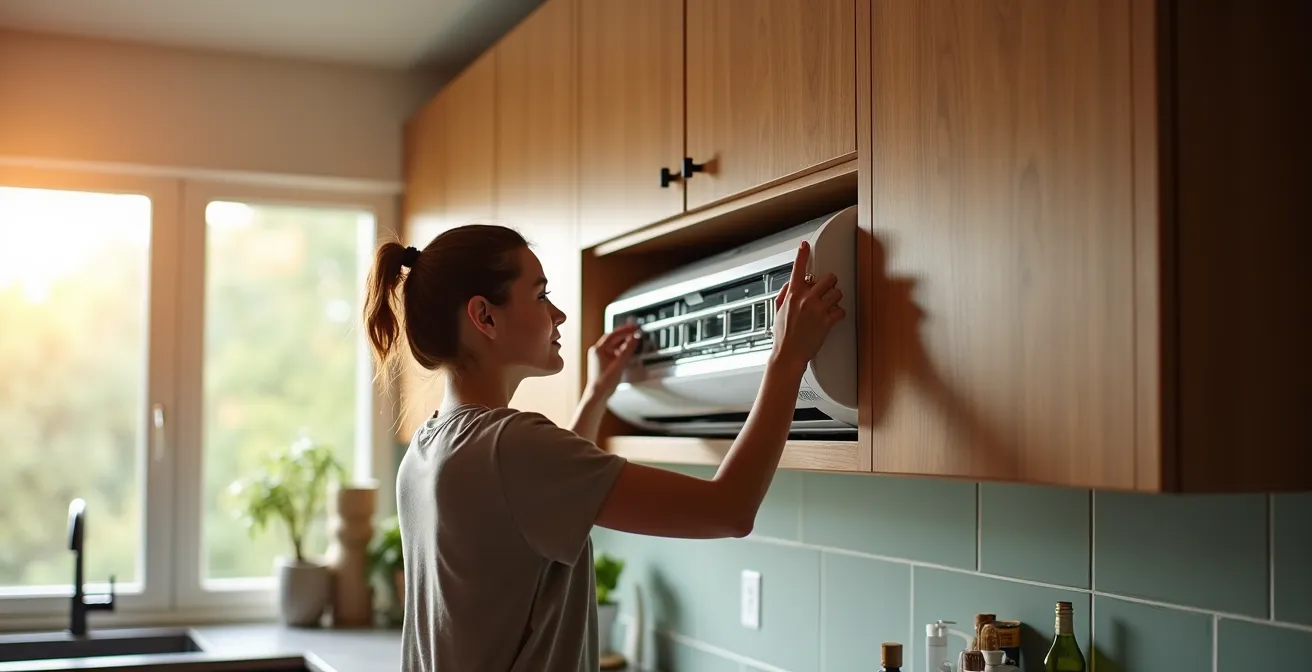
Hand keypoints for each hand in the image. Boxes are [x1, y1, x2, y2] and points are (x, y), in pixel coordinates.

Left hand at [584, 322, 642, 399]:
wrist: (598, 396)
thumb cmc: (604, 383)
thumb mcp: (619, 364)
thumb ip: (628, 350)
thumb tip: (634, 339)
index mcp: (598, 349)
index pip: (613, 334)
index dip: (625, 329)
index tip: (634, 327)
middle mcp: (597, 352)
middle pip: (613, 339)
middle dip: (626, 334)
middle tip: (636, 331)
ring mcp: (600, 357)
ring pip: (614, 345)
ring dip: (625, 342)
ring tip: (634, 339)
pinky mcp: (603, 363)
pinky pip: (614, 352)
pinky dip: (622, 350)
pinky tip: (629, 351)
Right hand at [770, 240, 844, 370]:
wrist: (788, 355)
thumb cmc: (783, 335)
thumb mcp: (778, 311)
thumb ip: (785, 294)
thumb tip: (792, 282)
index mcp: (792, 295)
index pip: (797, 269)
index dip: (801, 255)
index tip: (804, 245)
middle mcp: (806, 299)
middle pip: (828, 278)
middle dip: (830, 283)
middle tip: (827, 289)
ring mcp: (817, 310)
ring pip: (838, 293)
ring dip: (836, 298)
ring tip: (829, 306)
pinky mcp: (827, 321)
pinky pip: (841, 311)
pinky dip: (839, 314)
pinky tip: (832, 318)